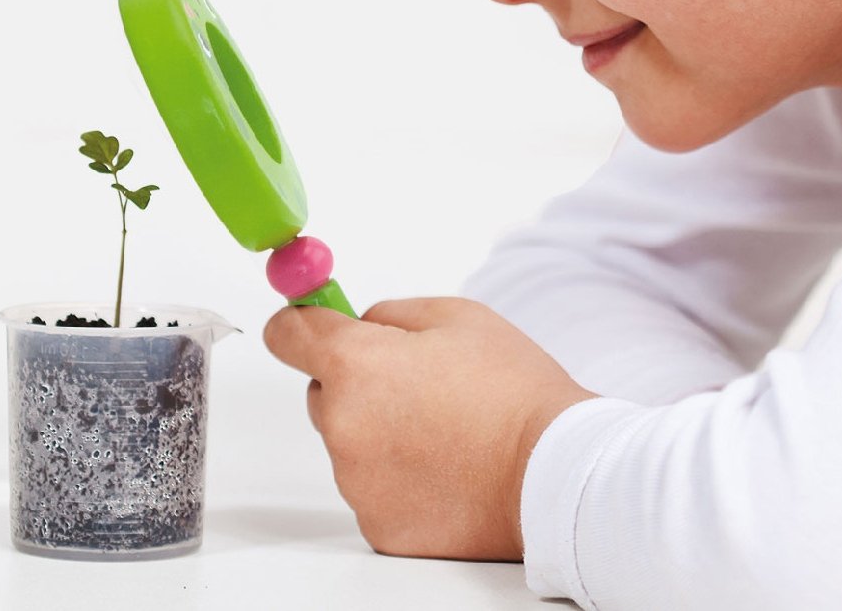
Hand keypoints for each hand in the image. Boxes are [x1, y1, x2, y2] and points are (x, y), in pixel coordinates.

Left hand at [262, 295, 599, 560]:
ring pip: (350, 441)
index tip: (308, 323)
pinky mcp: (378, 526)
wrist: (553, 470)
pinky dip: (399, 477)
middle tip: (418, 383)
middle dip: (358, 382)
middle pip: (323, 392)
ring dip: (381, 431)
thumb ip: (391, 314)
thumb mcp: (456, 316)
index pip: (288, 334)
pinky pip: (374, 487)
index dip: (298, 323)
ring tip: (447, 429)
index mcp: (356, 365)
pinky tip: (446, 467)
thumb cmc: (512, 389)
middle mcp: (342, 425)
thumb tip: (359, 323)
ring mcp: (356, 482)